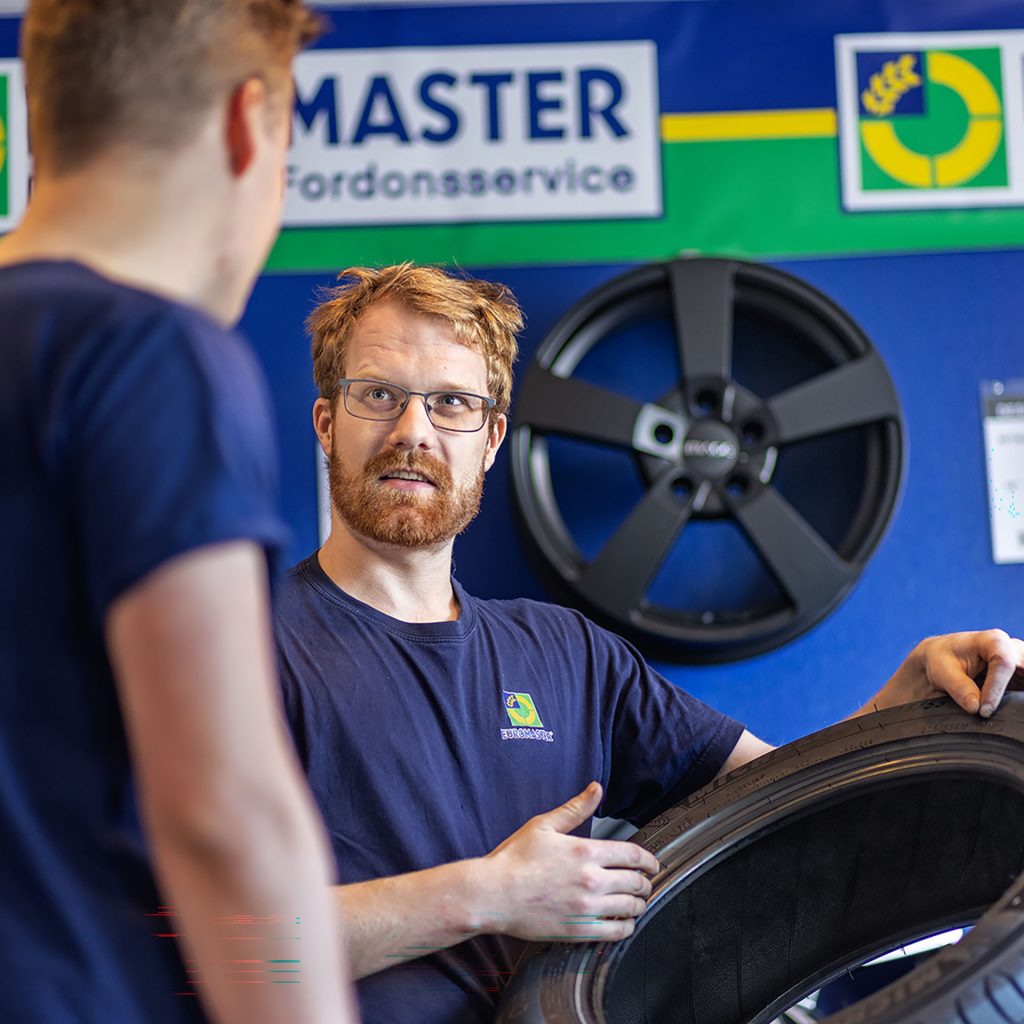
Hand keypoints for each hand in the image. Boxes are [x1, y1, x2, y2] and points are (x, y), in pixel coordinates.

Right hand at [481, 782, 659, 942]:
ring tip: (638, 903)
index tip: (652, 864)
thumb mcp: (544, 825)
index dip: (648, 860)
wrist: (493, 894)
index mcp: (585, 851)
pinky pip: (615, 931)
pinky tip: (624, 923)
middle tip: (645, 883)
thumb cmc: (513, 860)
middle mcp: (591, 879)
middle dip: (645, 882)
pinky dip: (626, 927)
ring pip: (630, 907)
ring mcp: (587, 907)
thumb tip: (595, 789)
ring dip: (640, 905)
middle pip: (636, 882)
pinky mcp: (579, 929)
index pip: (633, 855)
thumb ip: (575, 808)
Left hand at [876, 630, 1023, 717]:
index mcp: (994, 641)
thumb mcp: (941, 671)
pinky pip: (1022, 690)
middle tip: (1003, 711)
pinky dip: (1018, 700)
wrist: (942, 660)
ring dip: (1018, 697)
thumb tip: (975, 708)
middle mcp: (1012, 649)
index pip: (1004, 664)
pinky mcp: (1020, 678)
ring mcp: (1019, 664)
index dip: (995, 689)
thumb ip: (958, 687)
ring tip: (1007, 712)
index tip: (983, 711)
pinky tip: (1009, 710)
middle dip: (1017, 692)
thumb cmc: (941, 659)